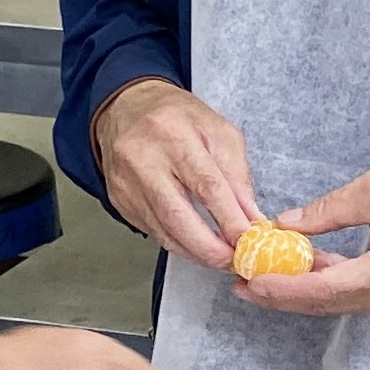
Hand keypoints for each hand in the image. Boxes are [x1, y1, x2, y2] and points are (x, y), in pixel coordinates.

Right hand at [92, 79, 262, 270]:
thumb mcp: (218, 131)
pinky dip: (178, 244)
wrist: (128, 108)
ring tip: (220, 259)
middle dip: (209, 247)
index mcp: (173, 133)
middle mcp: (144, 158)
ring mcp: (126, 182)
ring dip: (195, 252)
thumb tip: (250, 217)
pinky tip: (195, 247)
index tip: (248, 240)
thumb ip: (237, 174)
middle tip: (233, 261)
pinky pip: (152, 231)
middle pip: (177, 215)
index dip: (229, 218)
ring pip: (163, 230)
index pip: (205, 185)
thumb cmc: (177, 117)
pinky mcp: (119, 199)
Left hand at [242, 169, 369, 316]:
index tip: (250, 282)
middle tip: (241, 284)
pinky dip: (320, 285)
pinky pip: (349, 296)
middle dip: (280, 296)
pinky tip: (297, 271)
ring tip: (259, 279)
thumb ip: (329, 210)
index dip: (283, 288)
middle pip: (323, 304)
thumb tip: (286, 224)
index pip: (324, 289)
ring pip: (334, 303)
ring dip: (296, 292)